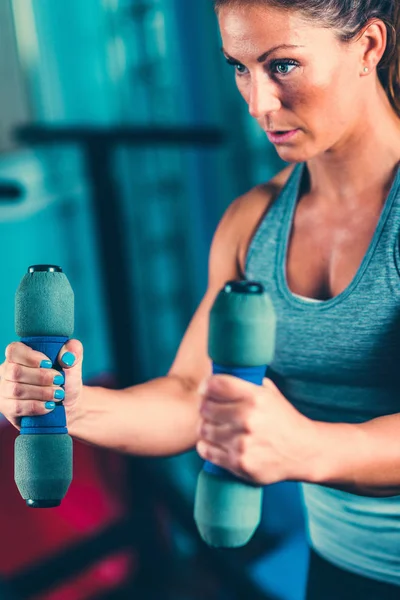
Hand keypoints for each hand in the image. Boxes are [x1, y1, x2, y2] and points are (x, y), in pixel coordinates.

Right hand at [0, 339, 82, 429]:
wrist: (67, 404)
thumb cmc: (65, 379)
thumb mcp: (72, 362)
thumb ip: (73, 350)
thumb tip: (67, 355)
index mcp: (19, 355)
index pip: (14, 350)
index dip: (30, 357)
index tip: (49, 363)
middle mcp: (7, 371)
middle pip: (15, 371)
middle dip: (41, 377)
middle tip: (59, 380)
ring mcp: (5, 391)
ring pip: (16, 390)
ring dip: (41, 392)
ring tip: (58, 394)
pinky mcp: (8, 409)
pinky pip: (17, 407)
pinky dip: (37, 406)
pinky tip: (49, 406)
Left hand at [196, 374, 317, 485]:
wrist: (304, 452)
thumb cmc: (284, 420)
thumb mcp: (271, 394)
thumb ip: (248, 383)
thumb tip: (221, 374)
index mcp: (255, 397)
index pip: (216, 385)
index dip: (207, 386)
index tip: (206, 389)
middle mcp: (247, 419)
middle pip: (205, 407)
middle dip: (205, 407)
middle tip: (209, 410)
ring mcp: (242, 443)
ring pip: (204, 429)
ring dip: (205, 427)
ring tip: (212, 427)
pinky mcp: (238, 463)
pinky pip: (207, 451)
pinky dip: (205, 446)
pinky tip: (211, 442)